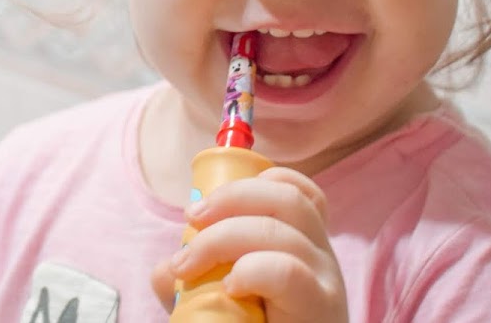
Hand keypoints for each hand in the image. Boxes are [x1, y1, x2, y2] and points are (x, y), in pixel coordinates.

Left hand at [151, 167, 348, 322]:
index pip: (297, 190)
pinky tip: (230, 289)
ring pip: (280, 228)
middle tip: (189, 222)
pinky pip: (286, 271)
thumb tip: (165, 269)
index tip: (204, 205)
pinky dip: (250, 270)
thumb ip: (193, 282)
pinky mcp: (321, 307)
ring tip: (188, 267)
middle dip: (229, 199)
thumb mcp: (219, 304)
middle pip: (285, 197)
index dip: (254, 182)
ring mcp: (326, 282)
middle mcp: (322, 257)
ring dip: (221, 238)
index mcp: (304, 246)